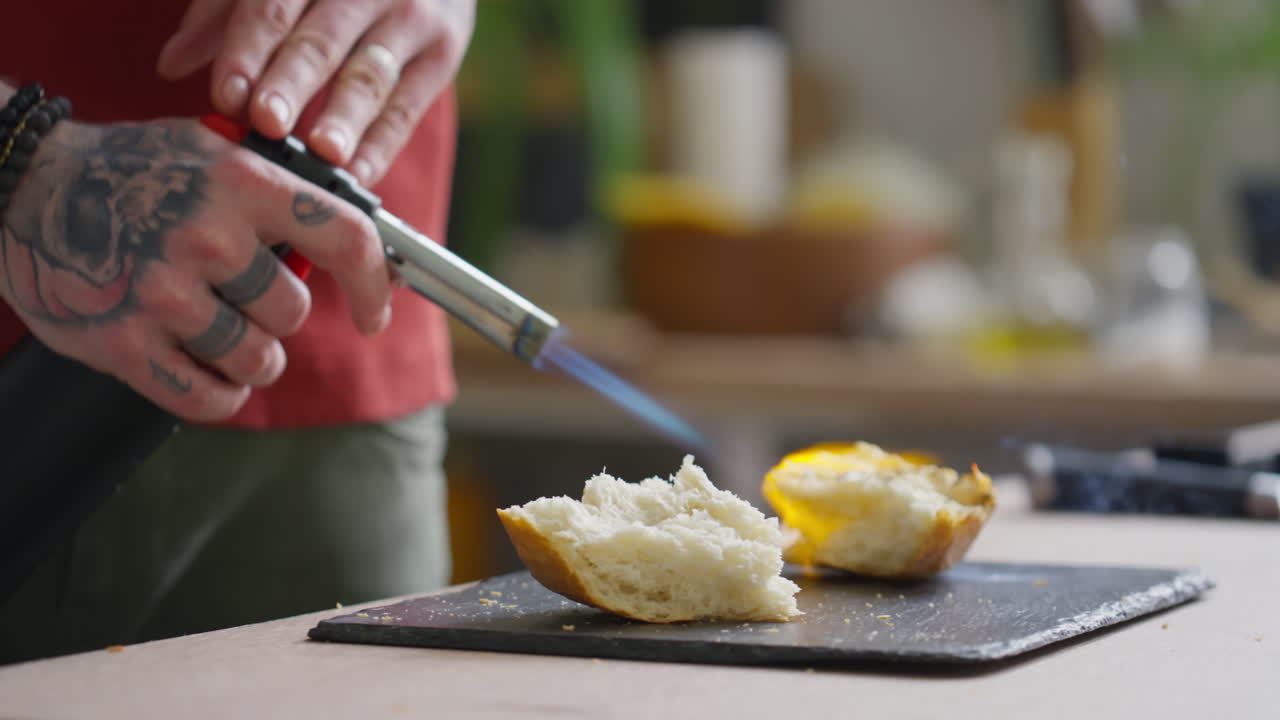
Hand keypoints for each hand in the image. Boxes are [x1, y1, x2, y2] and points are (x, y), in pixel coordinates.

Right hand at [0, 118, 393, 421]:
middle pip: (293, 313)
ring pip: (258, 360)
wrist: (21, 188)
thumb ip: (275, 192)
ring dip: (249, 358)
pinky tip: (209, 374)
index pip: (344, 236)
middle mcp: (205, 236)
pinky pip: (209, 398)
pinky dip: (220, 394)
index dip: (373, 284)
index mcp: (238, 182)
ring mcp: (162, 292)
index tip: (374, 313)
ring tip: (218, 332)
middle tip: (240, 300)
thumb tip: (352, 240)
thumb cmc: (128, 172)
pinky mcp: (123, 343)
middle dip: (277, 317)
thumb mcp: (209, 153)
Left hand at [157, 0, 473, 186]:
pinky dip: (382, 145)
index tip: (227, 96)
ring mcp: (409, 19)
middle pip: (321, 41)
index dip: (248, 51)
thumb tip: (170, 65)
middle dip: (292, 85)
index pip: (273, 6)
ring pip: (369, 75)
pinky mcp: (442, 54)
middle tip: (268, 123)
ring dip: (345, 118)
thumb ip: (225, 15)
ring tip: (323, 153)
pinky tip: (358, 174)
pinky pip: (408, 107)